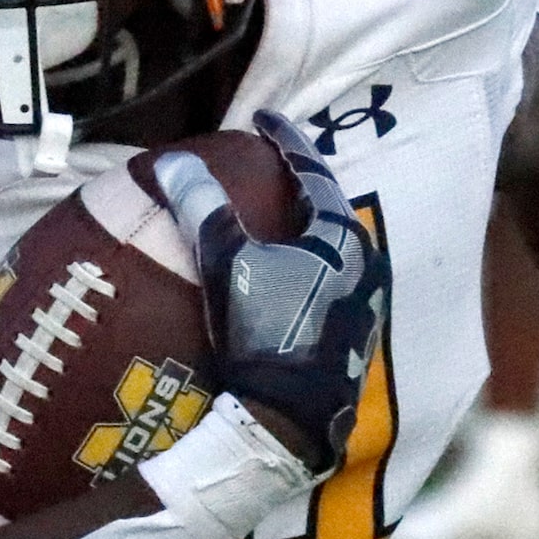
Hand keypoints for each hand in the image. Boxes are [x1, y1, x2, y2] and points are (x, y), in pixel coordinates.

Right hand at [151, 110, 387, 476]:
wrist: (288, 419)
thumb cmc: (261, 334)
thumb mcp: (226, 265)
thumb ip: (202, 209)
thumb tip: (173, 161)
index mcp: (341, 238)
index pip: (312, 171)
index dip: (284, 140)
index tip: (261, 119)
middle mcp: (365, 265)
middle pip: (330, 209)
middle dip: (302, 185)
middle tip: (272, 166)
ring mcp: (364, 304)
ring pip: (334, 250)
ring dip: (307, 230)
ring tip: (278, 219)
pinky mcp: (354, 337)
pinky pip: (332, 283)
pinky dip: (309, 267)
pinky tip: (286, 277)